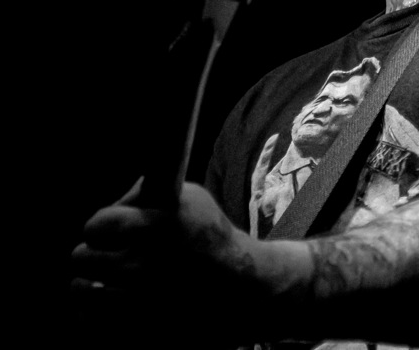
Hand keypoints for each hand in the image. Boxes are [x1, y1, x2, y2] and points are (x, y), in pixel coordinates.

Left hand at [71, 178, 268, 337]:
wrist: (236, 281)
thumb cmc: (209, 234)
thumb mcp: (190, 199)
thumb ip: (148, 194)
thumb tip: (114, 203)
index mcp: (157, 226)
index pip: (97, 224)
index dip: (98, 225)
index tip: (105, 228)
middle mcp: (144, 264)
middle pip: (80, 257)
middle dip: (91, 252)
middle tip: (105, 253)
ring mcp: (138, 300)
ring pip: (79, 290)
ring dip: (88, 282)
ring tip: (107, 276)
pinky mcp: (136, 326)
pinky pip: (89, 319)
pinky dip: (94, 311)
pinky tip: (112, 298)